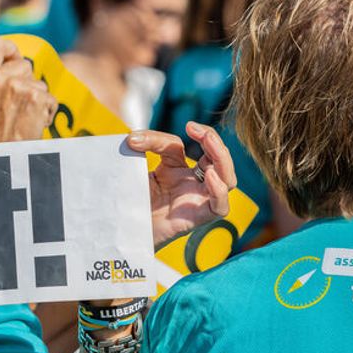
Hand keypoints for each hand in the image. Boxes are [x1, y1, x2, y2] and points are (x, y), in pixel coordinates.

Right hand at [0, 36, 57, 143]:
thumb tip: (17, 64)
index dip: (10, 47)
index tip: (15, 58)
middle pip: (24, 64)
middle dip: (28, 81)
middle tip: (18, 107)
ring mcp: (16, 86)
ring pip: (39, 83)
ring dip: (37, 100)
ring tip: (23, 121)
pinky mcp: (35, 97)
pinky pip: (50, 99)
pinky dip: (47, 113)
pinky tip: (32, 127)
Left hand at [127, 122, 236, 247]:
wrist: (123, 228)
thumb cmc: (134, 198)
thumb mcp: (141, 166)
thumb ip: (142, 150)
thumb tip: (133, 138)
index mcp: (188, 171)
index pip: (205, 148)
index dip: (203, 134)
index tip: (189, 125)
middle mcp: (198, 185)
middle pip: (222, 162)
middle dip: (215, 143)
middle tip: (197, 130)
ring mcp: (199, 201)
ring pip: (228, 181)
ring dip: (222, 160)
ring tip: (207, 144)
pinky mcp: (197, 219)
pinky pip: (220, 207)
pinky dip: (219, 190)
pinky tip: (208, 176)